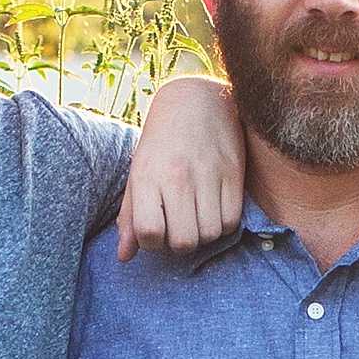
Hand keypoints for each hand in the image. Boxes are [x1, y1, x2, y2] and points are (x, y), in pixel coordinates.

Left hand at [118, 69, 245, 257]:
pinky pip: (231, 221)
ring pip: (210, 234)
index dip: (152, 242)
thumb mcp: (138, 174)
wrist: (196, 100)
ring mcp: (208, 175)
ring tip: (196, 215)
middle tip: (178, 224)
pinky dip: (223, 224)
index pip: (149, 233)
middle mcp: (177, 176)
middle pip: (183, 241)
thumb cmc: (161, 143)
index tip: (155, 231)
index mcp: (148, 177)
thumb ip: (130, 216)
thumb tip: (124, 257)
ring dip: (203, 233)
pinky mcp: (233, 173)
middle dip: (179, 242)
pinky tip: (214, 208)